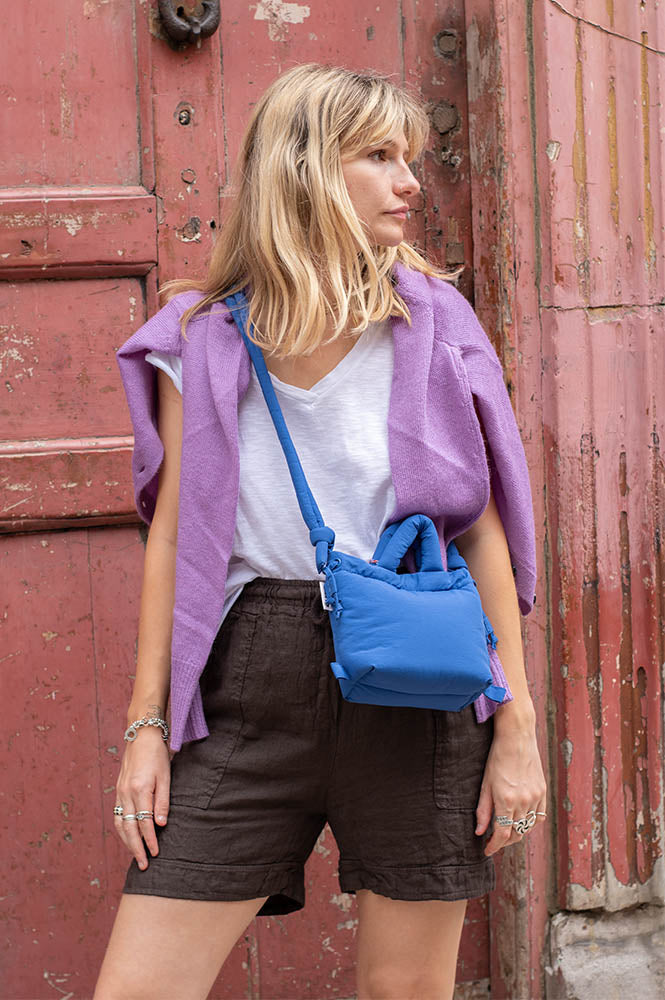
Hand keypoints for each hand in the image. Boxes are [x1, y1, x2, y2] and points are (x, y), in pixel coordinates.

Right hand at [113, 728, 170, 869]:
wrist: (141, 735)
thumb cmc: (157, 754)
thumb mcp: (166, 776)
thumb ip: (163, 801)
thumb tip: (160, 825)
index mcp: (140, 789)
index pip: (145, 822)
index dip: (150, 840)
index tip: (156, 854)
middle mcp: (126, 793)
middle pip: (129, 828)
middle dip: (136, 848)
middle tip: (144, 865)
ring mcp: (119, 792)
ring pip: (120, 824)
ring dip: (127, 842)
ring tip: (136, 856)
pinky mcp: (118, 790)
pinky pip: (117, 815)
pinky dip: (121, 830)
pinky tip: (127, 837)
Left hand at [474, 722, 546, 855]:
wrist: (517, 737)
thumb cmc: (497, 758)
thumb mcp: (485, 783)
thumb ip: (483, 810)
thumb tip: (480, 832)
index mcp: (506, 800)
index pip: (502, 834)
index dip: (494, 846)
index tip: (487, 850)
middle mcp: (524, 801)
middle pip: (516, 833)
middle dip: (505, 842)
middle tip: (495, 841)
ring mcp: (535, 797)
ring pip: (528, 826)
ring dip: (517, 833)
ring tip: (507, 832)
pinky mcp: (543, 791)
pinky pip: (539, 816)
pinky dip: (530, 822)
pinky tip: (521, 820)